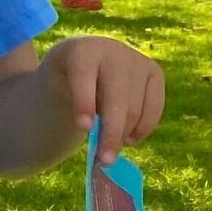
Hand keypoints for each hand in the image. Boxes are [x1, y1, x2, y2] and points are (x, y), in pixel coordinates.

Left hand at [46, 36, 164, 164]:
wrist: (87, 61)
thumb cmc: (67, 79)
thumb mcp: (56, 87)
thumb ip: (70, 107)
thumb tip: (93, 137)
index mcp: (80, 50)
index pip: (83, 76)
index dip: (84, 101)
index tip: (83, 128)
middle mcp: (112, 50)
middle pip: (115, 100)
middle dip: (110, 133)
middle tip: (104, 160)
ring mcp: (136, 59)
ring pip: (135, 109)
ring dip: (124, 135)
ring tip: (110, 147)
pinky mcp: (155, 72)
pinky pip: (155, 109)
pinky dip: (142, 129)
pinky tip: (128, 138)